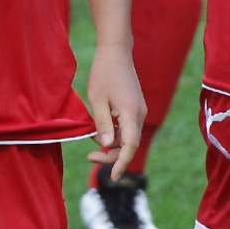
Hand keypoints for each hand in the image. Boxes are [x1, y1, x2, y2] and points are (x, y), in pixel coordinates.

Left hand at [83, 43, 144, 174]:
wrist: (116, 51)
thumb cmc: (104, 73)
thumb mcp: (97, 100)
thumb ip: (102, 124)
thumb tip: (108, 146)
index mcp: (131, 114)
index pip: (130, 146)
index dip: (121, 163)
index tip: (113, 177)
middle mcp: (140, 114)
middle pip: (129, 145)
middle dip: (111, 155)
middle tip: (89, 156)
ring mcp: (139, 111)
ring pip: (128, 137)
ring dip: (112, 144)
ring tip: (91, 141)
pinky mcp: (135, 107)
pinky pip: (127, 128)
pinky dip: (115, 134)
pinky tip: (100, 130)